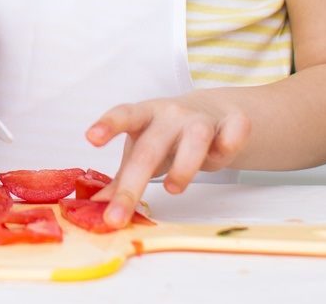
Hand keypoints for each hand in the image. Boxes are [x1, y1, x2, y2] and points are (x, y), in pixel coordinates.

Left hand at [86, 95, 250, 225]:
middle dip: (134, 182)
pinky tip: (225, 151)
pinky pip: (235, 128)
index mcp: (144, 116)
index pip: (124, 116)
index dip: (108, 126)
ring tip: (172, 189)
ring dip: (184, 165)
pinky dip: (232, 138)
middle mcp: (171, 115)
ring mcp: (201, 119)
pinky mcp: (230, 125)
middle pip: (152, 146)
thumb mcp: (141, 151)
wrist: (212, 112)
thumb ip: (121, 178)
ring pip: (195, 137)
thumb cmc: (167, 136)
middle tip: (117, 214)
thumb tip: (96, 206)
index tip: (91, 138)